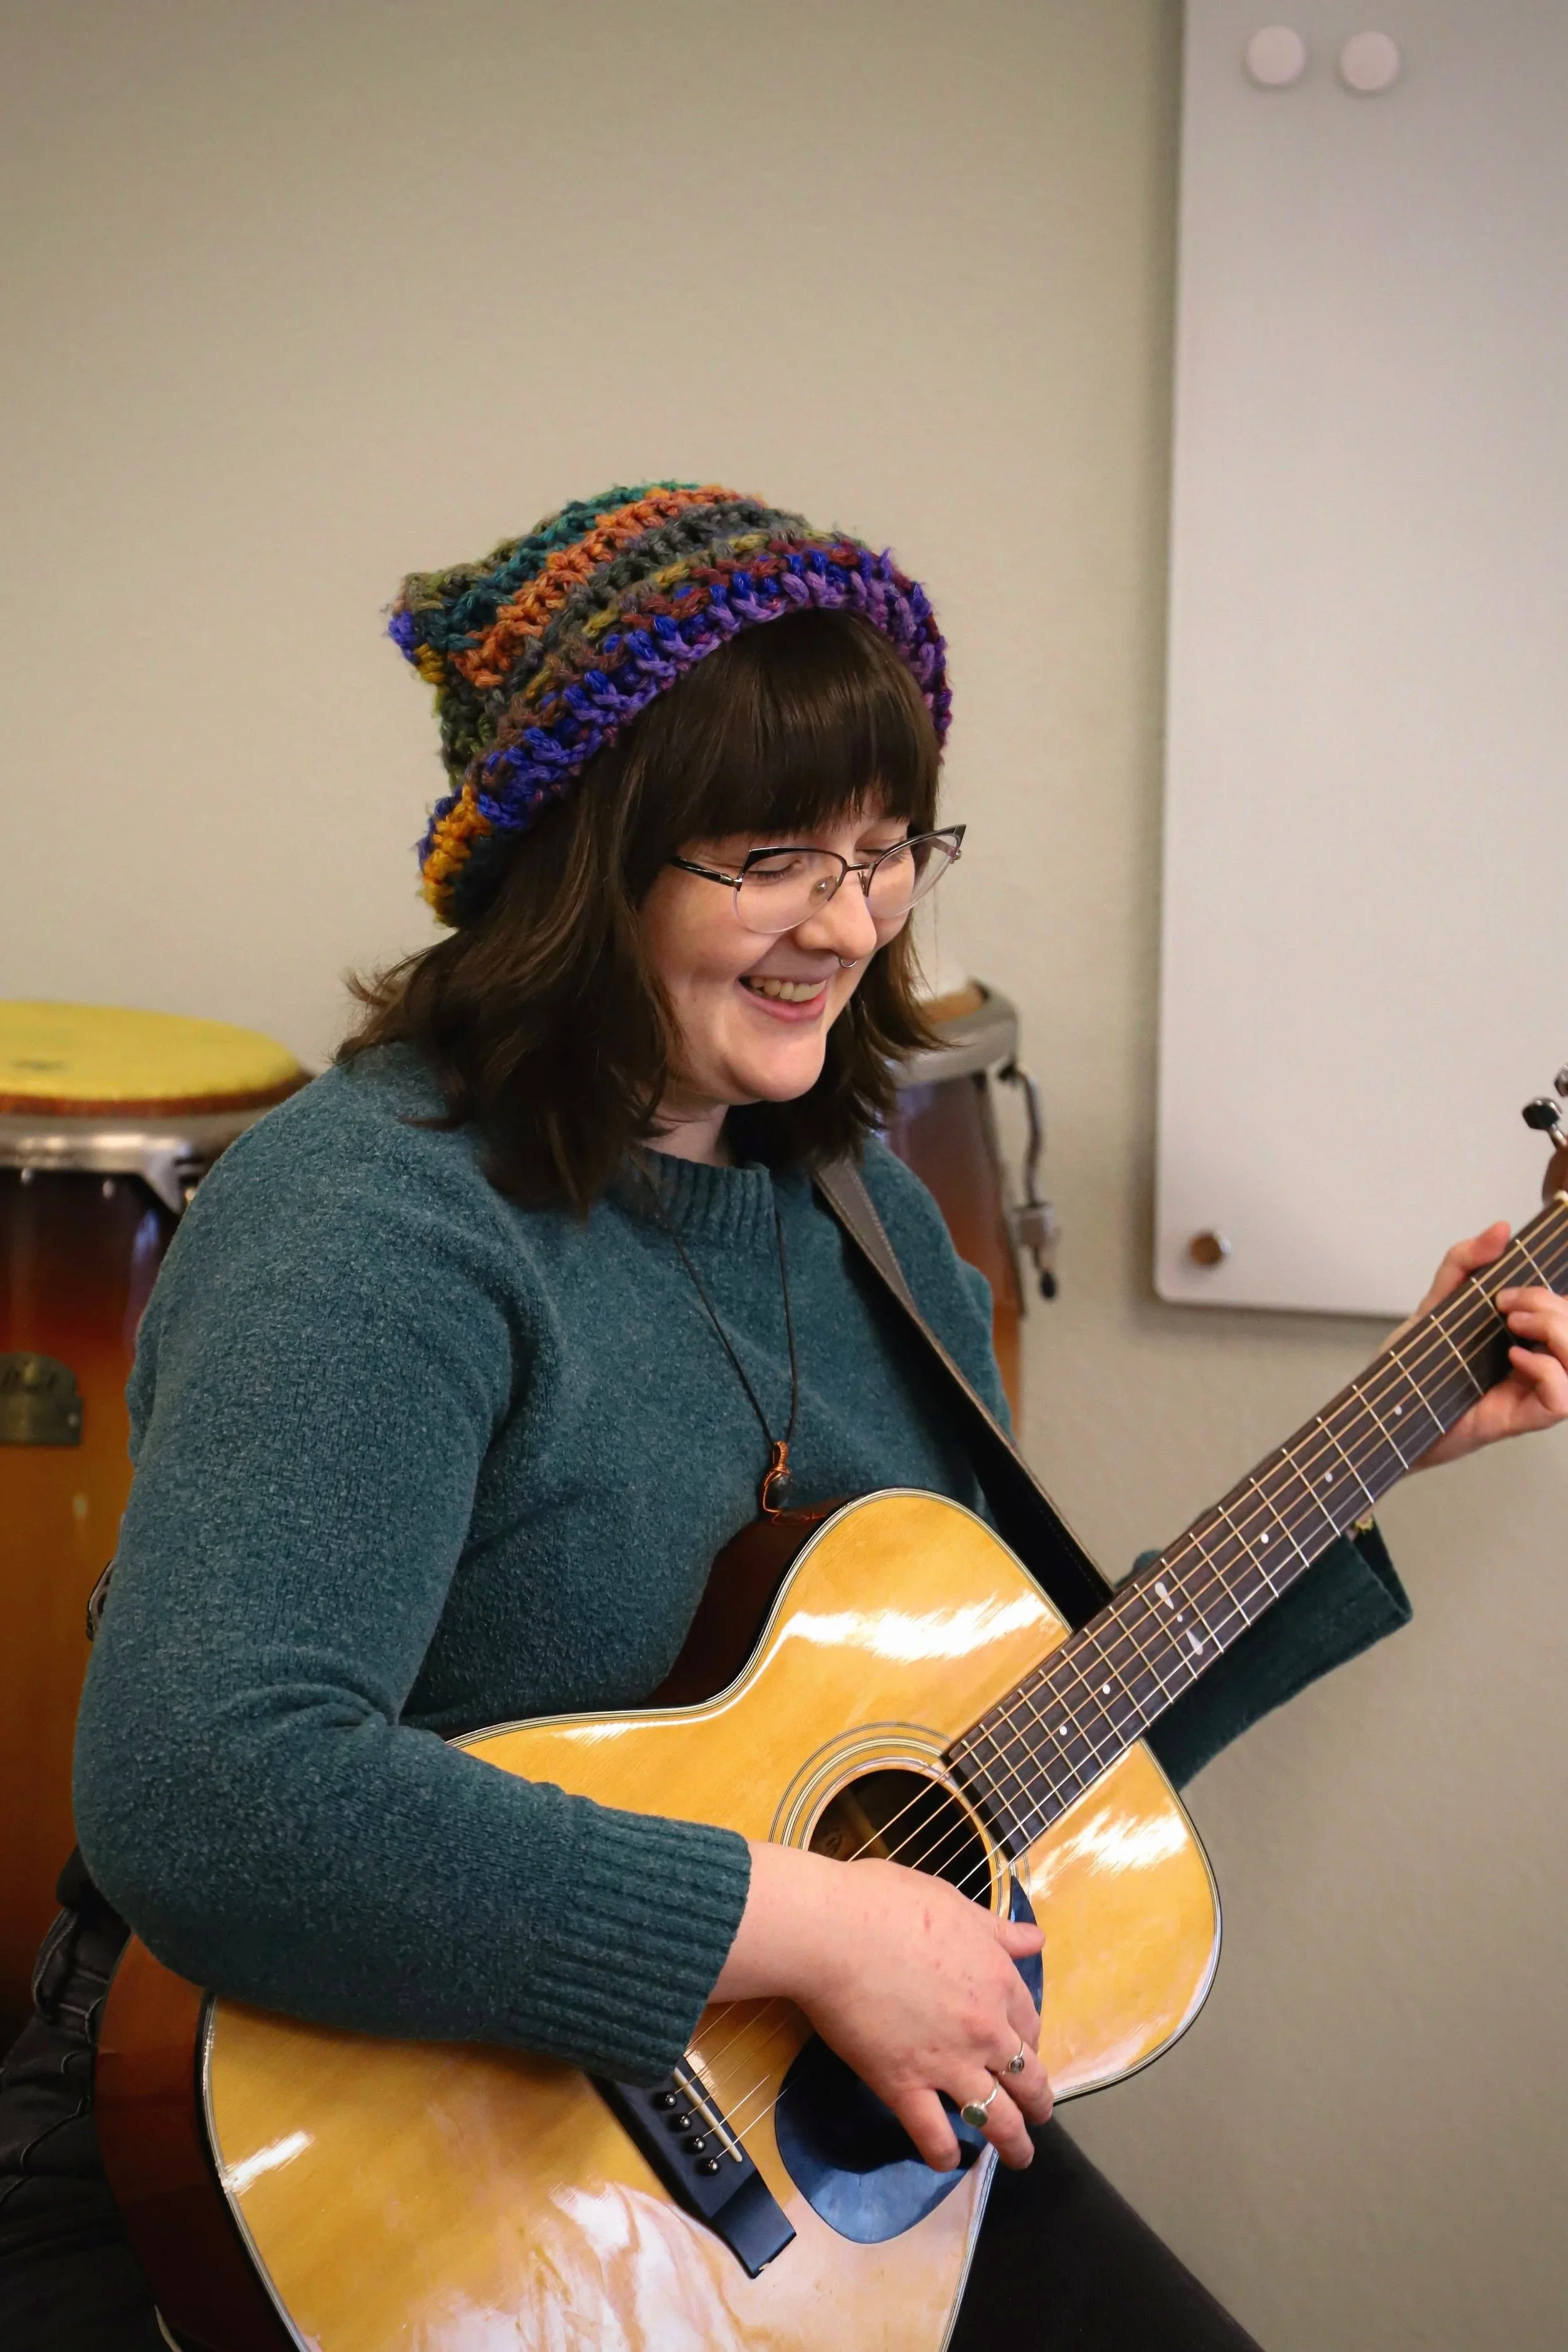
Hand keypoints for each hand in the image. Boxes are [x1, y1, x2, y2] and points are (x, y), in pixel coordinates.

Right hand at [714, 1842, 1051, 2170]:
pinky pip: (934, 2136)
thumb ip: (996, 1930)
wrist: (833, 1930)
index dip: (1030, 2040)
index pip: (1030, 2022)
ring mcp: (947, 2064)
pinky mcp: (904, 2087)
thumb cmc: (887, 1902)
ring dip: (1013, 2143)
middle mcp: (984, 2030)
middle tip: (1037, 2116)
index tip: (1024, 2049)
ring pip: (996, 2118)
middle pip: (1027, 2078)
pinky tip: (947, 2160)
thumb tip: (1036, 1939)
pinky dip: (945, 2155)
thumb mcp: (953, 1903)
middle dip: (1037, 2102)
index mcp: (997, 1980)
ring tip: (1018, 2157)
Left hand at [1407, 1222, 1567, 1467]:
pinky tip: (1516, 1357)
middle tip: (1507, 1307)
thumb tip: (1500, 1229)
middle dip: (1552, 1308)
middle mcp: (1538, 1363)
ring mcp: (1533, 1392)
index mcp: (1528, 1337)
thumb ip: (1464, 1262)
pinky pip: (1562, 1400)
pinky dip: (1548, 1372)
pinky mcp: (1521, 1418)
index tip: (1507, 1292)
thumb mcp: (1438, 1301)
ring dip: (1559, 1334)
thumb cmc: (1418, 1361)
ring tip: (1513, 1326)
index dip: (1549, 1296)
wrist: (1387, 1406)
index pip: (1566, 1311)